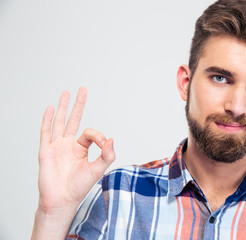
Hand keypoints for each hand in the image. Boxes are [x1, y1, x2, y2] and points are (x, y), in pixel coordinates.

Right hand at [32, 87, 114, 238]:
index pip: (89, 133)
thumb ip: (107, 155)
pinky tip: (51, 109)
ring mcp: (56, 147)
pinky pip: (46, 132)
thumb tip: (112, 140)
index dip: (98, 135)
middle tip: (82, 89)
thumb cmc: (78, 188)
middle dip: (78, 105)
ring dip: (63, 107)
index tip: (104, 143)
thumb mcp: (97, 170)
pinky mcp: (46, 151)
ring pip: (60, 122)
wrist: (61, 200)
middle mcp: (68, 145)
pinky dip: (48, 120)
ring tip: (66, 93)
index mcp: (81, 149)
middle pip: (73, 120)